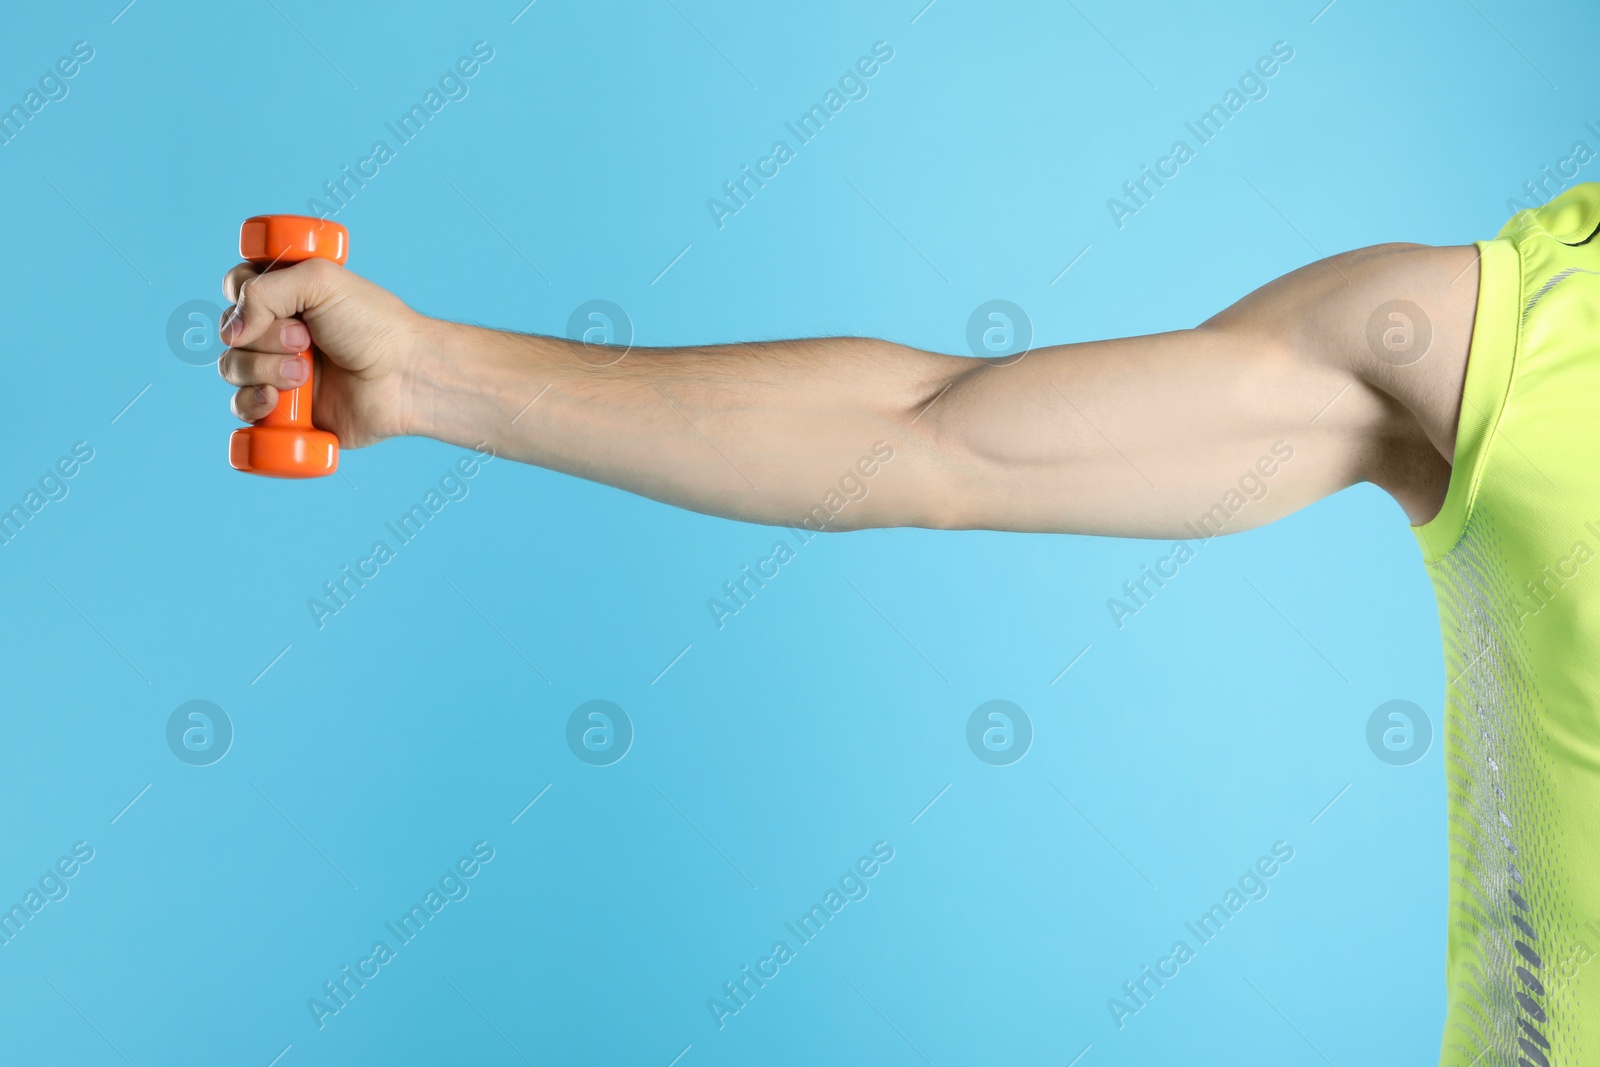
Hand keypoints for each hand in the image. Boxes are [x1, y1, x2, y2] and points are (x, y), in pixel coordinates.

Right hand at [218, 258, 429, 448]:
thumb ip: (263, 289)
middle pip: (229, 331)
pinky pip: (242, 408)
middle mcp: (279, 332)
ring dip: (263, 369)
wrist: (403, 376)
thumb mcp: (320, 281)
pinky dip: (253, 403)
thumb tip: (232, 331)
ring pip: (232, 369)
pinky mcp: (284, 411)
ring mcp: (279, 372)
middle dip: (263, 336)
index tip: (274, 304)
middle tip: (307, 341)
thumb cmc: (373, 324)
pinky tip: (277, 401)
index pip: (236, 288)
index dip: (242, 296)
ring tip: (305, 374)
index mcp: (288, 296)